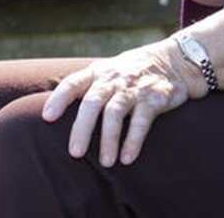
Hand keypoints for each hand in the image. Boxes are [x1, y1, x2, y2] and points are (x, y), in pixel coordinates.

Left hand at [41, 39, 206, 166]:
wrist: (176, 60)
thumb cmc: (133, 72)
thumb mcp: (109, 71)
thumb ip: (88, 87)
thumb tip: (55, 115)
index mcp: (98, 73)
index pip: (73, 83)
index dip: (59, 99)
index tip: (47, 117)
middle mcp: (113, 79)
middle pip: (92, 102)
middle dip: (82, 128)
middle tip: (75, 153)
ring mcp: (134, 88)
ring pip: (115, 112)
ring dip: (109, 139)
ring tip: (106, 163)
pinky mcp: (154, 98)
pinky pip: (141, 120)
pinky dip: (134, 140)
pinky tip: (128, 158)